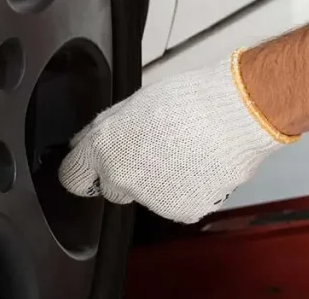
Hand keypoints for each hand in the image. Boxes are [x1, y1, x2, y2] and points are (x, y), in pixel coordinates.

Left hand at [58, 52, 294, 223]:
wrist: (234, 112)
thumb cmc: (190, 99)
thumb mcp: (134, 104)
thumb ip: (104, 130)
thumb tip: (84, 144)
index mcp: (105, 146)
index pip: (73, 177)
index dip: (86, 169)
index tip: (95, 166)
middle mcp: (122, 178)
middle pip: (112, 188)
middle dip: (127, 173)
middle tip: (154, 148)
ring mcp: (151, 198)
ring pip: (148, 196)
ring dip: (160, 180)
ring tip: (185, 151)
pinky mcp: (181, 210)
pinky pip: (176, 203)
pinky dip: (187, 189)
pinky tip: (199, 164)